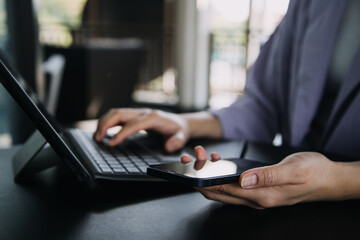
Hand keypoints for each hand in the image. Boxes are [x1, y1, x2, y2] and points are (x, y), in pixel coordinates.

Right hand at [94, 108, 189, 151]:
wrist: (180, 122)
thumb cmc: (179, 130)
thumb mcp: (182, 137)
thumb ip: (177, 142)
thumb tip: (168, 146)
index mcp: (153, 118)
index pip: (133, 124)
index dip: (121, 134)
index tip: (111, 143)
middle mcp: (143, 112)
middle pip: (120, 113)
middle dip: (106, 125)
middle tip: (97, 139)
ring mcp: (138, 112)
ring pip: (116, 112)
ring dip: (103, 122)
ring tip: (96, 136)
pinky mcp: (134, 115)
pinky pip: (117, 116)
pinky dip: (107, 122)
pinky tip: (103, 132)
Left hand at [183, 147, 344, 208]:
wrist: (329, 179)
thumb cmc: (314, 173)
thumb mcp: (292, 170)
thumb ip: (267, 176)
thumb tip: (243, 179)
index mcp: (262, 195)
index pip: (224, 190)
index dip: (205, 180)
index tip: (192, 168)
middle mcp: (257, 199)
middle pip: (219, 193)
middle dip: (200, 179)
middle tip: (191, 161)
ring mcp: (257, 197)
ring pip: (225, 190)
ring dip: (210, 177)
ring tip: (203, 158)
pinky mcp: (260, 191)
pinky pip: (234, 187)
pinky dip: (222, 176)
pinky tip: (220, 163)